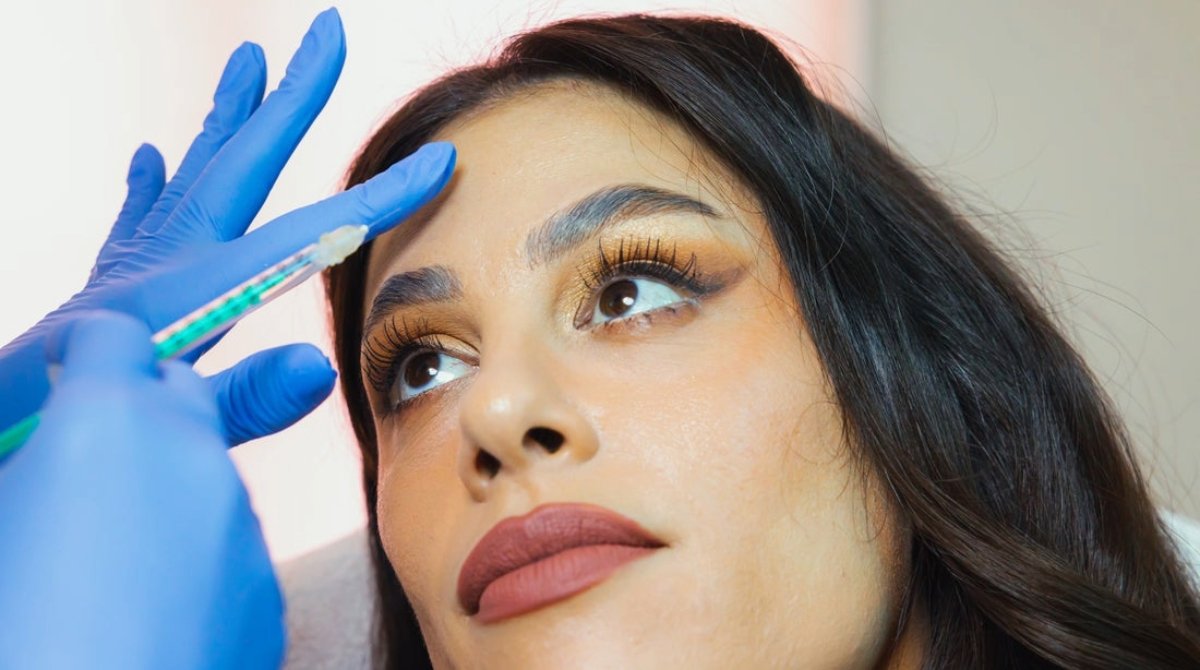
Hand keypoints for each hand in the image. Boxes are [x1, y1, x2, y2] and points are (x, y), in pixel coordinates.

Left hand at [0, 8, 454, 444]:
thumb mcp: (172, 424)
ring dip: (228, 112)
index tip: (437, 161)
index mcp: (194, 288)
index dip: (379, 198)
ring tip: (247, 59)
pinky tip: (149, 156)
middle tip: (324, 30)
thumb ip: (246, 399)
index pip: (308, 234)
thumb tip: (323, 368)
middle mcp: (166, 257)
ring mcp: (136, 261)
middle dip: (293, 95)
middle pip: (244, 161)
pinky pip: (139, 214)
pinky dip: (151, 181)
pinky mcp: (112, 280)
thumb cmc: (78, 427)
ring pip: (194, 168)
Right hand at [0, 311, 283, 667]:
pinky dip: (194, 550)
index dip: (86, 351)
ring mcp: (239, 522)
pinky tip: (144, 608)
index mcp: (107, 420)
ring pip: (206, 472)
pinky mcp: (264, 587)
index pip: (115, 336)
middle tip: (81, 456)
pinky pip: (227, 543)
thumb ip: (24, 464)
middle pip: (177, 392)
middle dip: (135, 405)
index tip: (63, 373)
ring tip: (104, 554)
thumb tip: (42, 458)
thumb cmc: (14, 627)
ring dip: (166, 483)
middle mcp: (192, 454)